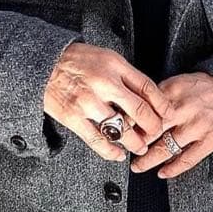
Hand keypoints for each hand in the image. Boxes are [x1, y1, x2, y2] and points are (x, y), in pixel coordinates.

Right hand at [44, 41, 177, 162]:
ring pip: (120, 129)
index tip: (168, 115)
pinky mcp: (73, 117)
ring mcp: (88, 101)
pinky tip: (118, 155)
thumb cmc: (76, 60)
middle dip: (152, 127)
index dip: (161, 105)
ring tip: (140, 147)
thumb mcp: (105, 57)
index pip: (147, 87)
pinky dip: (110, 151)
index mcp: (114, 65)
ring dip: (135, 142)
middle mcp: (104, 83)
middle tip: (156, 133)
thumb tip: (146, 96)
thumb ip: (124, 75)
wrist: (44, 63)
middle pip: (139, 110)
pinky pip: (97, 140)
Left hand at [129, 71, 212, 178]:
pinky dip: (173, 169)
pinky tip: (162, 173)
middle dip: (135, 144)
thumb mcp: (175, 83)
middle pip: (152, 130)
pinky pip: (188, 159)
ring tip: (137, 165)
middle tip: (125, 151)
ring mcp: (197, 127)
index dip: (129, 123)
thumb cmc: (199, 87)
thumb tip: (132, 111)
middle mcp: (183, 110)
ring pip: (167, 148)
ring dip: (148, 160)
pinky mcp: (209, 140)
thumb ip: (156, 97)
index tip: (118, 130)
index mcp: (172, 92)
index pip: (144, 110)